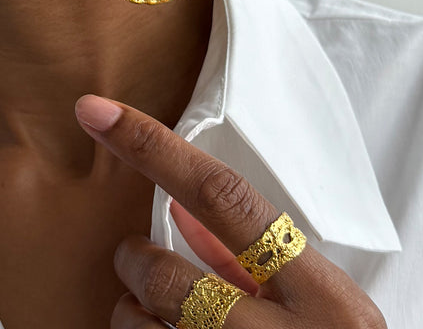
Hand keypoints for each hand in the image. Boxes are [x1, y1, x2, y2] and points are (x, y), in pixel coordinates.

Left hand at [74, 93, 388, 327]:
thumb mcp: (321, 317)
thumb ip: (253, 260)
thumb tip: (181, 201)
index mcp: (325, 303)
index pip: (227, 198)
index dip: (154, 148)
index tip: (96, 113)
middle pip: (169, 278)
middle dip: (134, 262)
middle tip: (134, 262)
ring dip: (129, 318)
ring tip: (147, 317)